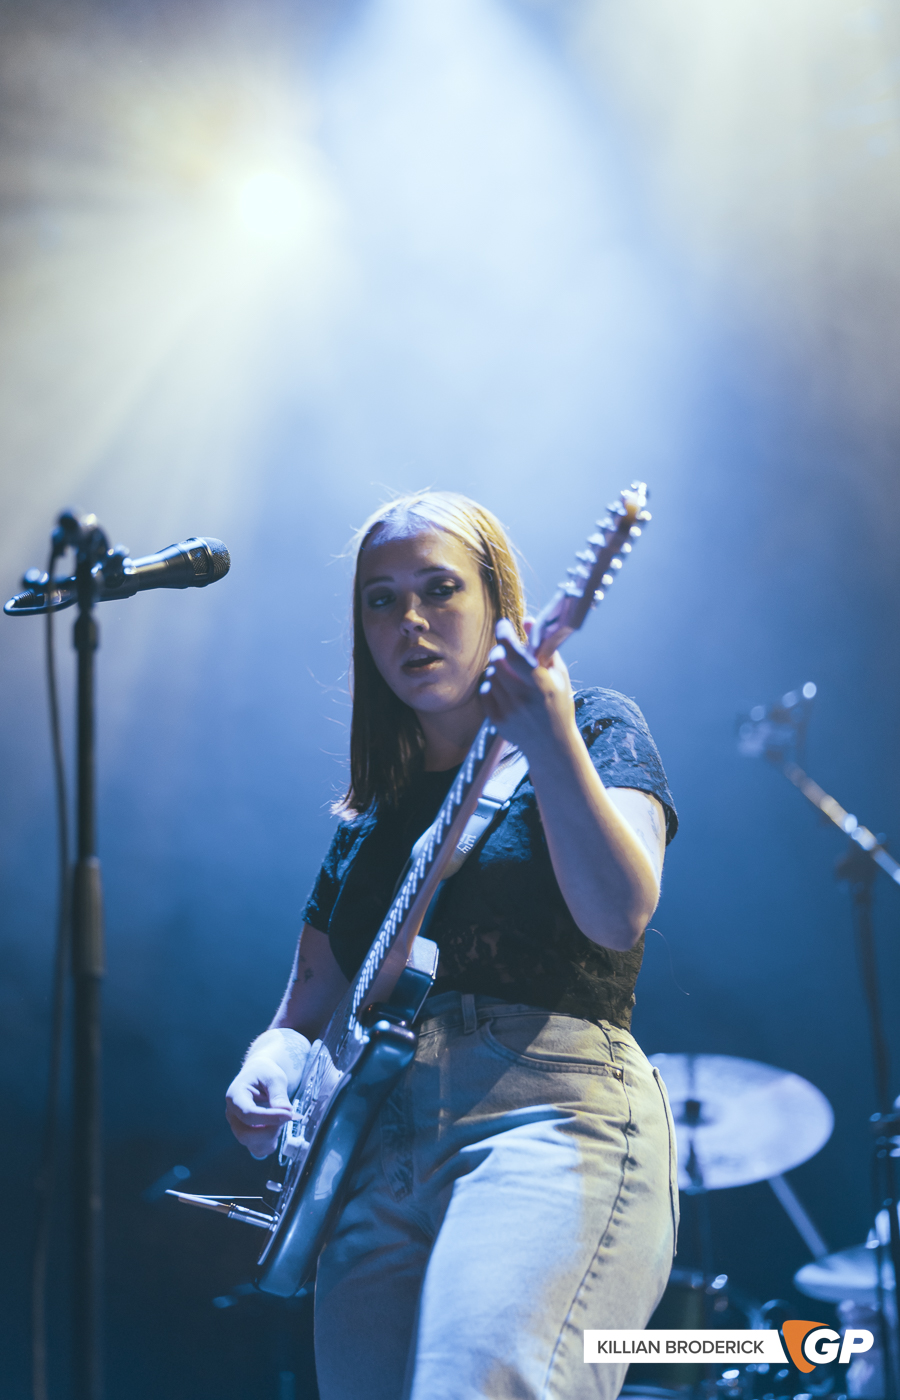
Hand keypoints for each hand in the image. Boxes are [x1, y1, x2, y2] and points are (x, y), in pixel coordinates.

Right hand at [226, 1051, 301, 1160]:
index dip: (269, 1118)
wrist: (259, 1074)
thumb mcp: (274, 1077)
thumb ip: (279, 1094)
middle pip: (245, 1134)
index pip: (248, 1113)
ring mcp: (237, 1126)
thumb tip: (286, 1111)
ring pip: (251, 1144)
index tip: (289, 1114)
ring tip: (282, 1119)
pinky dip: (269, 1143)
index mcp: (235, 1095)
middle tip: (287, 1116)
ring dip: (271, 1137)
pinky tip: (278, 1128)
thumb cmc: (264, 1073)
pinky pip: (256, 1148)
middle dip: (269, 1131)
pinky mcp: (246, 1133)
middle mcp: (232, 1114)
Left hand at [479, 618, 577, 765]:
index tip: (504, 625)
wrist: (552, 744)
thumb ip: (543, 648)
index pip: (515, 654)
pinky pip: (485, 692)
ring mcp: (509, 711)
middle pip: (498, 662)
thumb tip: (528, 621)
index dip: (505, 635)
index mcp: (542, 685)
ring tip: (511, 676)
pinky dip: (491, 686)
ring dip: (497, 670)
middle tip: (508, 652)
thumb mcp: (558, 675)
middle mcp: (524, 698)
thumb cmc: (558, 705)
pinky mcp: (497, 721)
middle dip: (501, 651)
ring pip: (490, 676)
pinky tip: (504, 690)